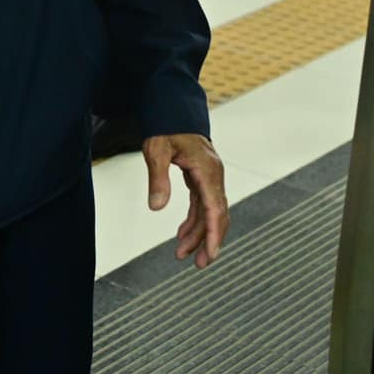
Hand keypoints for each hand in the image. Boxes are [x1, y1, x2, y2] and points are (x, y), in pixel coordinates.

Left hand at [143, 133, 228, 268]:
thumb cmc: (165, 126)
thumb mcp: (156, 150)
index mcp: (207, 170)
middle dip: (209, 241)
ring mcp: (210, 177)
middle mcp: (214, 175)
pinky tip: (182, 235)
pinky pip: (202, 205)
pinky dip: (194, 221)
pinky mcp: (202, 178)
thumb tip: (156, 208)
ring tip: (181, 254)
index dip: (213, 234)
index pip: (215, 209)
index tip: (210, 255)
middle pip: (217, 215)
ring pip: (209, 212)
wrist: (173, 108)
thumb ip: (157, 178)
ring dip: (199, 234)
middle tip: (199, 266)